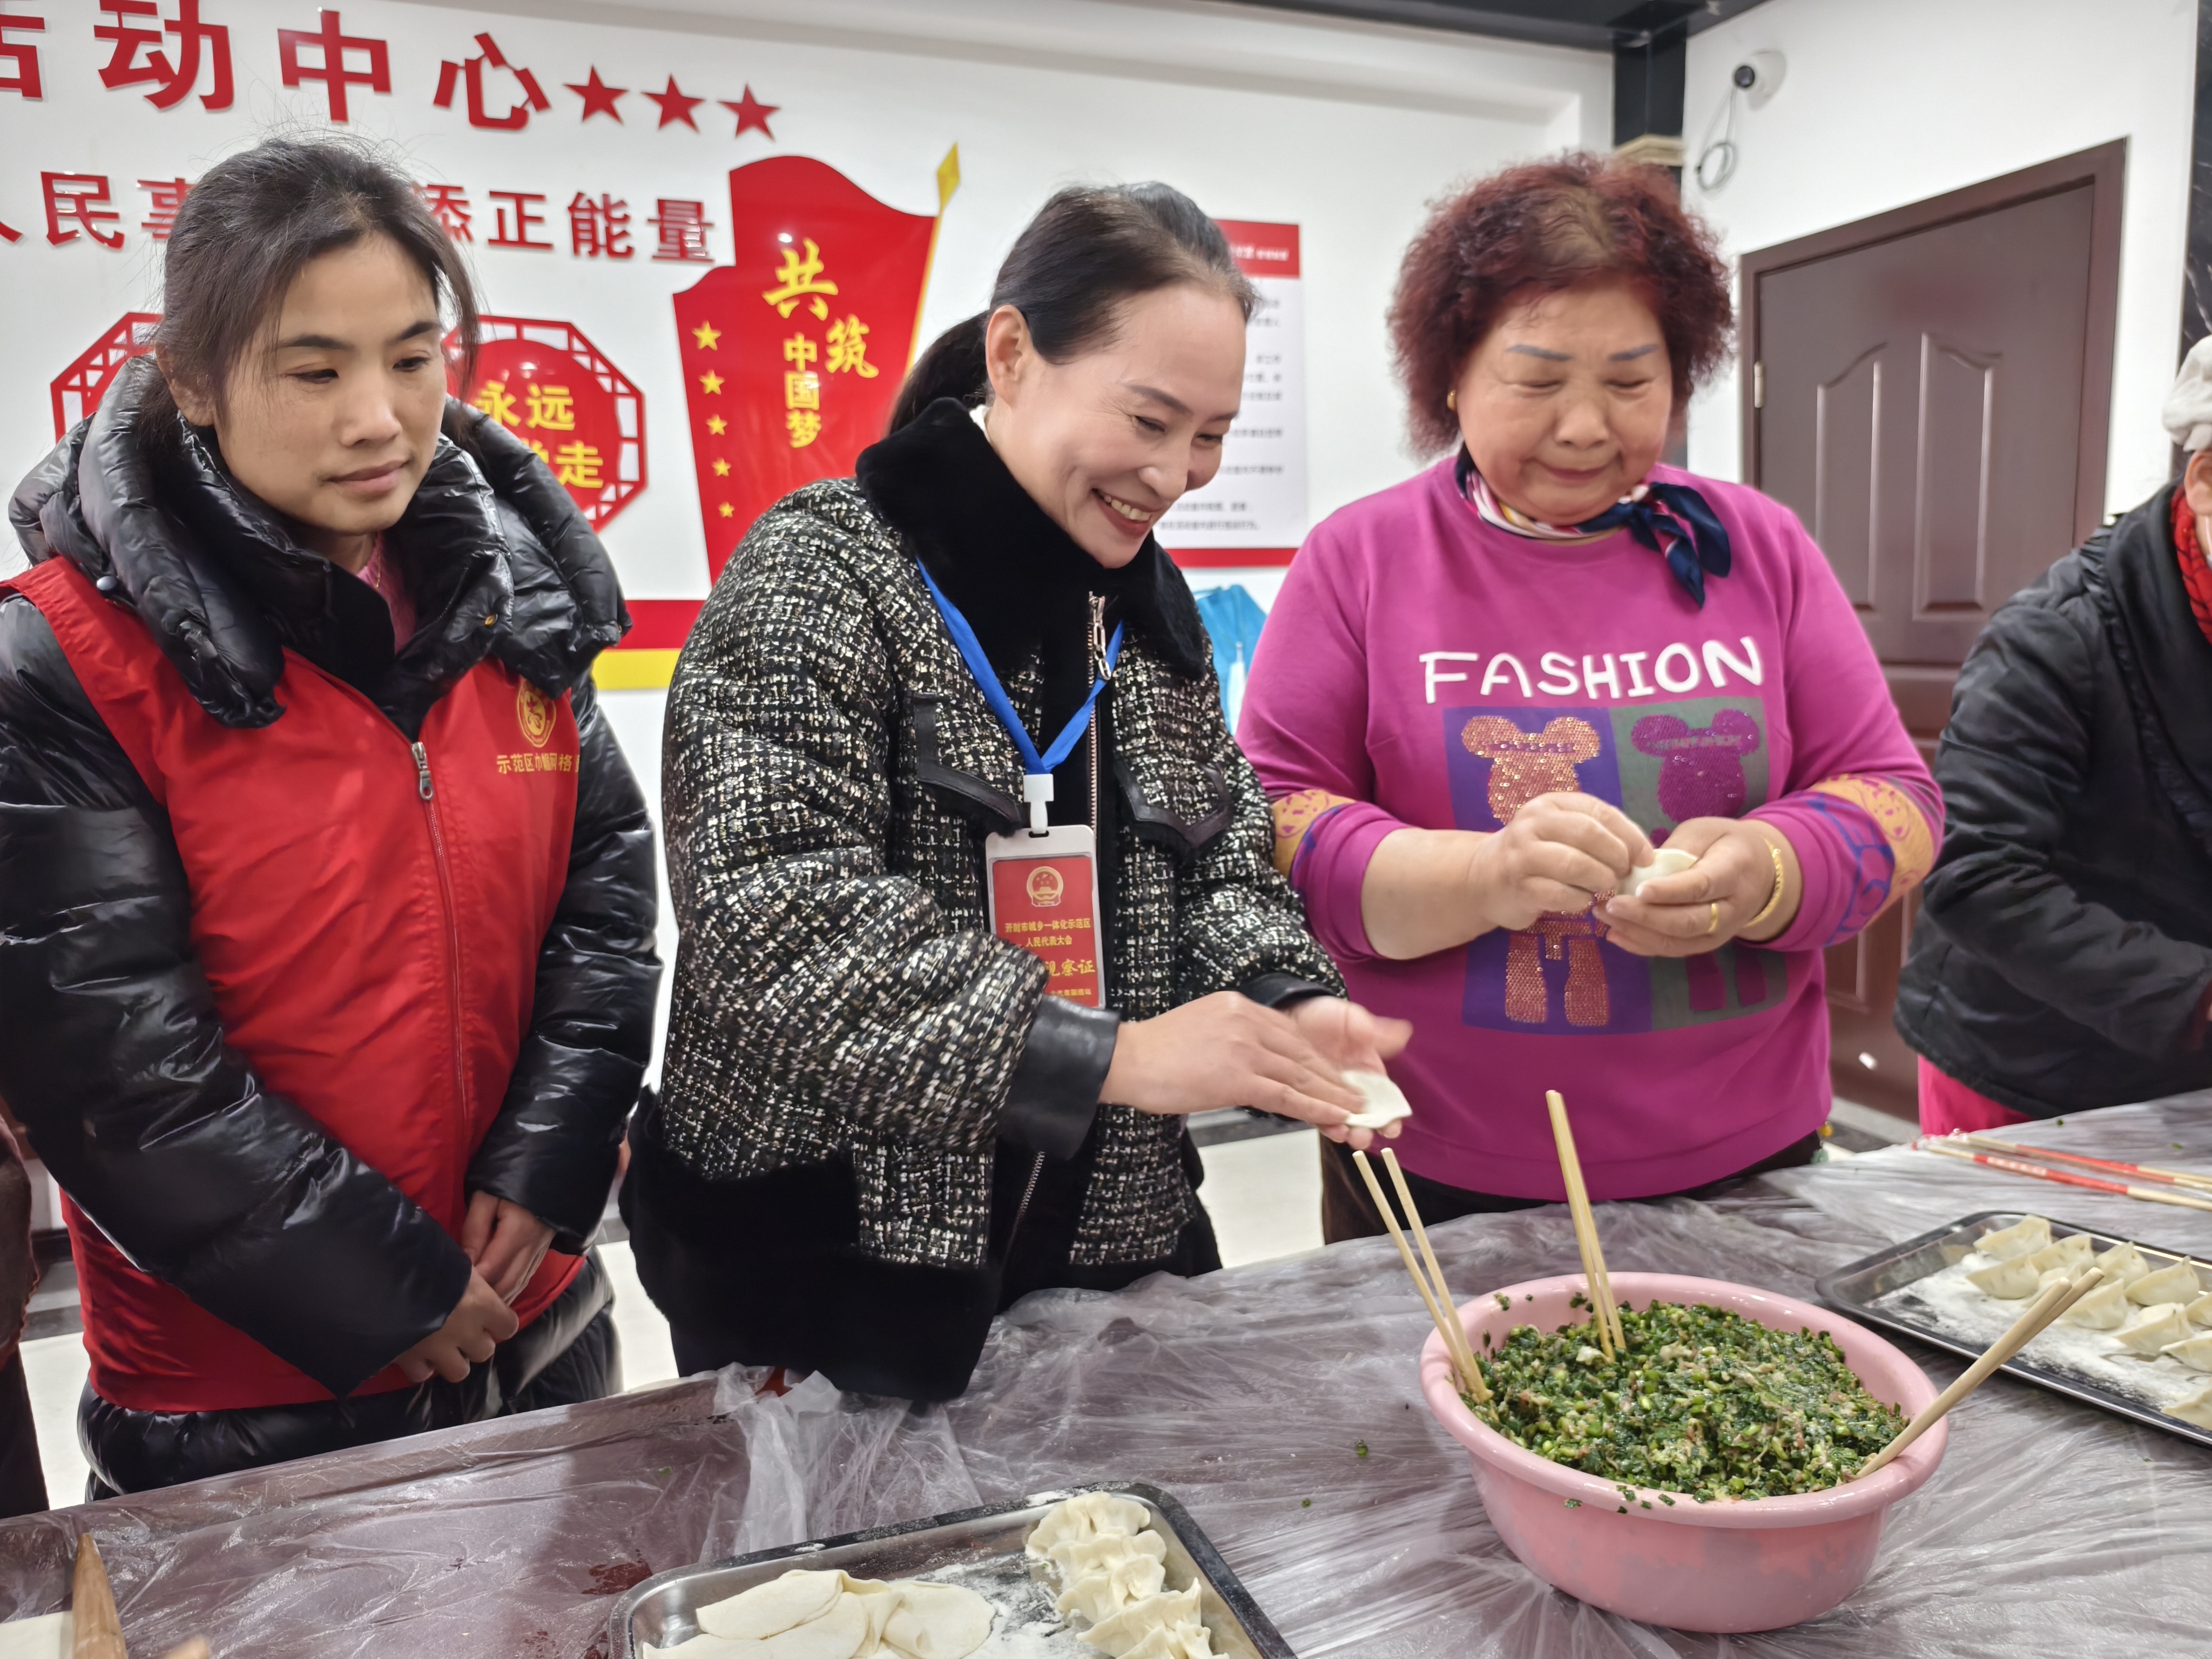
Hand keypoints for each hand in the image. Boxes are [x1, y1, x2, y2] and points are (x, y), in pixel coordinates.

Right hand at [394, 1271, 518, 1383]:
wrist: (382, 1276)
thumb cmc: (425, 1258)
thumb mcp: (454, 1261)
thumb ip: (469, 1280)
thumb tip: (473, 1282)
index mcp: (482, 1304)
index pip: (509, 1326)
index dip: (500, 1322)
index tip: (489, 1316)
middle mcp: (466, 1331)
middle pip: (485, 1352)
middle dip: (475, 1343)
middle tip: (461, 1330)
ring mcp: (439, 1350)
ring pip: (459, 1371)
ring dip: (452, 1361)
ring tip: (440, 1347)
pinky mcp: (411, 1360)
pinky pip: (423, 1374)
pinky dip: (420, 1367)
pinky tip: (415, 1353)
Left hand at [461, 1190, 555, 1304]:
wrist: (549, 1170)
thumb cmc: (510, 1179)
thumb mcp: (486, 1197)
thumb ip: (474, 1229)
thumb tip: (466, 1262)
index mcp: (518, 1231)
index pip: (492, 1267)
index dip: (475, 1283)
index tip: (455, 1289)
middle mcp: (533, 1247)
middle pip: (508, 1284)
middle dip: (487, 1299)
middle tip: (463, 1307)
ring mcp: (541, 1251)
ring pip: (519, 1285)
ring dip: (500, 1299)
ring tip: (478, 1310)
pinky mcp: (543, 1252)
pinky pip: (526, 1278)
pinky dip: (511, 1290)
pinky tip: (498, 1298)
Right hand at [1101, 991, 1375, 1137]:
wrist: (1127, 1060)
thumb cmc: (1156, 1051)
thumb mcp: (1203, 1027)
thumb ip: (1235, 1036)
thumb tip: (1256, 1059)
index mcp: (1239, 1006)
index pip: (1289, 1034)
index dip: (1317, 1058)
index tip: (1335, 1074)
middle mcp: (1247, 1021)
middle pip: (1301, 1053)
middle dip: (1332, 1077)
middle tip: (1357, 1095)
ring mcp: (1244, 1048)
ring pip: (1299, 1075)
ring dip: (1332, 1095)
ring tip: (1356, 1111)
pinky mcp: (1237, 1077)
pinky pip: (1285, 1096)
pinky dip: (1314, 1109)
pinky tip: (1333, 1117)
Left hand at [1287, 996, 1414, 1147]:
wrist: (1292, 1015)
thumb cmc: (1327, 1017)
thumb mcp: (1352, 1020)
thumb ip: (1376, 1032)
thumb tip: (1404, 1032)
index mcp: (1370, 1074)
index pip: (1386, 1101)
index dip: (1392, 1117)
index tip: (1392, 1128)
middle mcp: (1352, 1090)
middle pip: (1365, 1118)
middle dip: (1367, 1131)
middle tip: (1364, 1137)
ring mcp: (1329, 1095)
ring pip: (1342, 1120)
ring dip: (1346, 1131)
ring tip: (1346, 1134)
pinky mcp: (1307, 1097)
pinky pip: (1317, 1114)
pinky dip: (1324, 1123)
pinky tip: (1329, 1126)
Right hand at [1469, 792, 1651, 932]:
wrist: (1484, 876)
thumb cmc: (1536, 854)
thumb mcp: (1561, 832)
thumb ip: (1598, 834)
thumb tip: (1645, 854)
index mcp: (1551, 804)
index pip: (1600, 812)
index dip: (1630, 835)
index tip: (1646, 857)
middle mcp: (1534, 823)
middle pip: (1588, 834)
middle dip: (1616, 856)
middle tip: (1624, 874)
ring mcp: (1523, 854)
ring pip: (1574, 864)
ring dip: (1600, 879)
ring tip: (1605, 887)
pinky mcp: (1518, 885)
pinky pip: (1560, 894)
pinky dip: (1580, 901)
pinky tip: (1582, 902)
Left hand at [1602, 818, 1798, 956]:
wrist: (1760, 872)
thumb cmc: (1725, 844)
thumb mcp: (1706, 831)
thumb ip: (1679, 848)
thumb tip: (1643, 866)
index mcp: (1734, 871)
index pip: (1700, 886)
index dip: (1669, 891)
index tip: (1637, 889)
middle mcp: (1731, 908)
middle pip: (1687, 921)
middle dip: (1645, 916)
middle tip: (1610, 905)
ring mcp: (1720, 932)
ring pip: (1678, 942)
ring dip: (1638, 933)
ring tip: (1604, 917)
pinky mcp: (1706, 944)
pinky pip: (1674, 950)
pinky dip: (1643, 945)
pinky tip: (1616, 935)